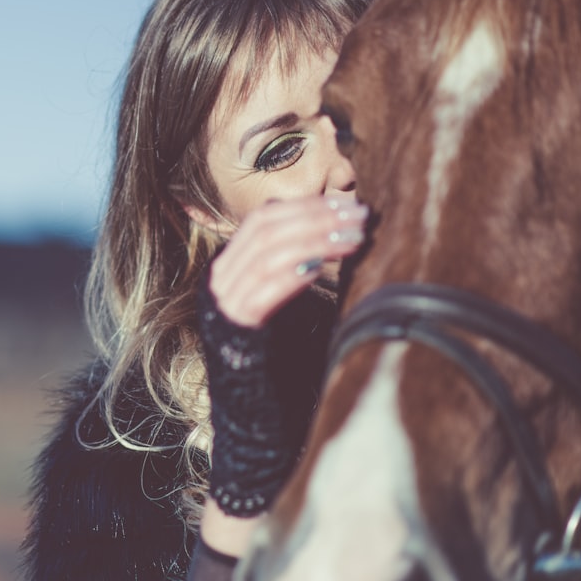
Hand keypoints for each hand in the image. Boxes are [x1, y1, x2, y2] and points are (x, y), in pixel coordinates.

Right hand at [208, 196, 367, 327]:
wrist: (245, 377)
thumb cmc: (271, 328)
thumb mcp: (274, 284)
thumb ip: (286, 253)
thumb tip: (321, 216)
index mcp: (230, 260)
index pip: (263, 217)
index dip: (303, 206)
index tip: (344, 203)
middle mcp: (224, 275)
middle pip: (268, 232)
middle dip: (316, 219)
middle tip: (357, 218)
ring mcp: (228, 298)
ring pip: (268, 257)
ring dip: (314, 244)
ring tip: (351, 241)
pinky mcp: (239, 322)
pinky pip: (263, 293)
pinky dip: (290, 277)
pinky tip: (318, 270)